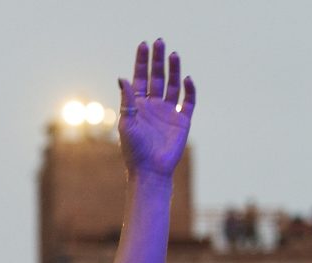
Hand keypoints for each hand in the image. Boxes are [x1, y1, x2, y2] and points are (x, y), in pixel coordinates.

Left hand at [118, 39, 195, 180]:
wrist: (150, 170)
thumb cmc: (134, 150)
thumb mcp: (127, 123)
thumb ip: (127, 100)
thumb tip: (122, 78)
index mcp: (138, 106)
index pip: (140, 78)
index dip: (142, 62)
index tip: (144, 45)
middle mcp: (153, 106)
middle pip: (157, 77)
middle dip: (158, 60)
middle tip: (159, 42)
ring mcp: (168, 112)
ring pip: (173, 85)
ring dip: (174, 70)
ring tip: (173, 54)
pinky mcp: (182, 121)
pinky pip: (188, 101)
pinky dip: (189, 90)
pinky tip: (187, 78)